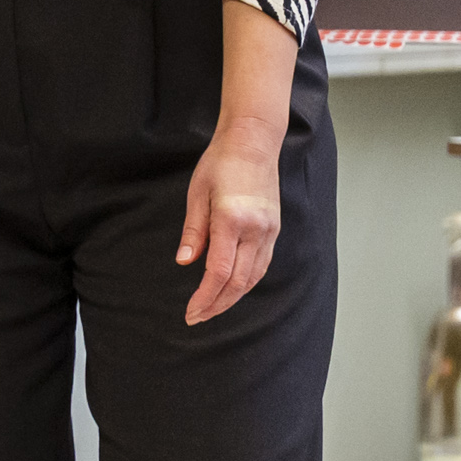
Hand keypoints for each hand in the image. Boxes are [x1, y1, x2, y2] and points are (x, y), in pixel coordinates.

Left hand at [174, 133, 279, 325]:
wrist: (253, 143)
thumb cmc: (220, 163)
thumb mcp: (197, 194)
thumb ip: (194, 231)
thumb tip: (185, 263)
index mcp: (232, 220)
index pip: (218, 271)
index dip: (205, 297)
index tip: (191, 312)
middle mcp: (255, 229)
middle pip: (238, 281)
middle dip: (217, 304)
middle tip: (197, 317)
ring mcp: (269, 230)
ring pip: (254, 276)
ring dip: (233, 297)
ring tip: (213, 308)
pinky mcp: (274, 228)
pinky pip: (262, 264)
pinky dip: (247, 281)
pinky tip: (233, 288)